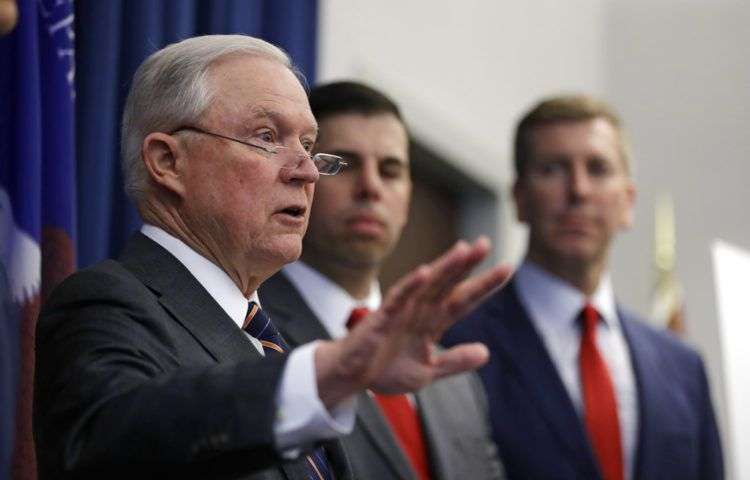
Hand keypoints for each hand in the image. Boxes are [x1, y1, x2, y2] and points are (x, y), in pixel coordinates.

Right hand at [315, 236, 510, 407]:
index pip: (463, 300)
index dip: (484, 285)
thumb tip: (486, 353)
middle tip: (485, 243)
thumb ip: (455, 361)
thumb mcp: (428, 371)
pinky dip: (410, 285)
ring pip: (427, 285)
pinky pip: (398, 299)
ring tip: (463, 250)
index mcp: (432, 322)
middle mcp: (420, 311)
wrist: (351, 377)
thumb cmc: (385, 368)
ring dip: (444, 268)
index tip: (507, 268)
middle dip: (467, 265)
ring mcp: (402, 311)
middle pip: (448, 284)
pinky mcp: (383, 318)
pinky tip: (423, 272)